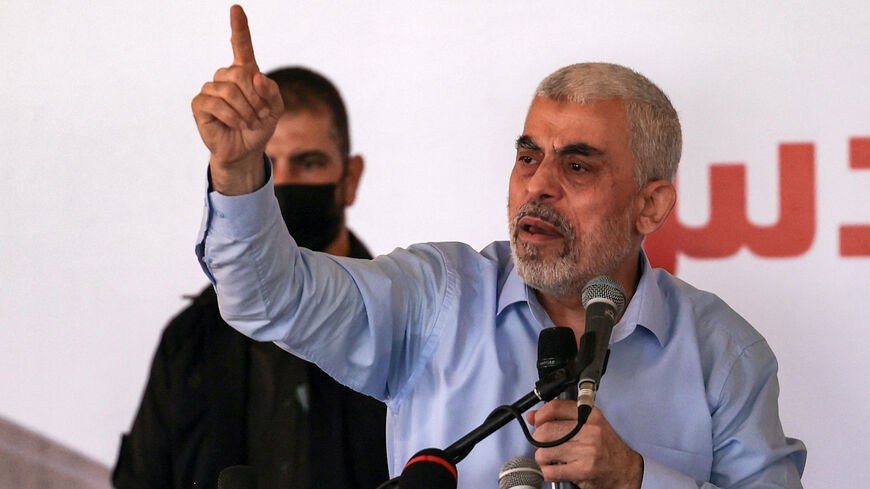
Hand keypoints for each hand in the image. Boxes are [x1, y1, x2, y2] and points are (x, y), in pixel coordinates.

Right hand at [191, 4, 283, 194]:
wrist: (246, 150)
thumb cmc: (259, 127)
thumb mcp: (276, 110)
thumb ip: (273, 92)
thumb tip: (256, 77)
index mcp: (245, 73)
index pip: (241, 46)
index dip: (239, 28)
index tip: (236, 9)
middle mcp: (225, 77)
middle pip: (241, 74)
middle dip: (256, 98)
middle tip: (260, 116)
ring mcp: (210, 89)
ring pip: (229, 91)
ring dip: (246, 111)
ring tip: (249, 123)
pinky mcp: (200, 104)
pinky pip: (217, 104)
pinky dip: (233, 117)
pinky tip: (236, 125)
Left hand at [527, 402, 642, 488]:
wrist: (626, 470)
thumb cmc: (605, 447)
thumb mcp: (588, 425)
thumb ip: (561, 418)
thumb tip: (532, 416)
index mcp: (590, 415)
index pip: (555, 407)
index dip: (540, 416)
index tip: (538, 423)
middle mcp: (590, 430)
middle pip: (546, 431)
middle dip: (538, 440)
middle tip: (544, 445)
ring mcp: (587, 450)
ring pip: (544, 452)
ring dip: (542, 458)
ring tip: (550, 459)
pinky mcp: (584, 469)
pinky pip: (551, 471)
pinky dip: (546, 472)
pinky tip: (553, 470)